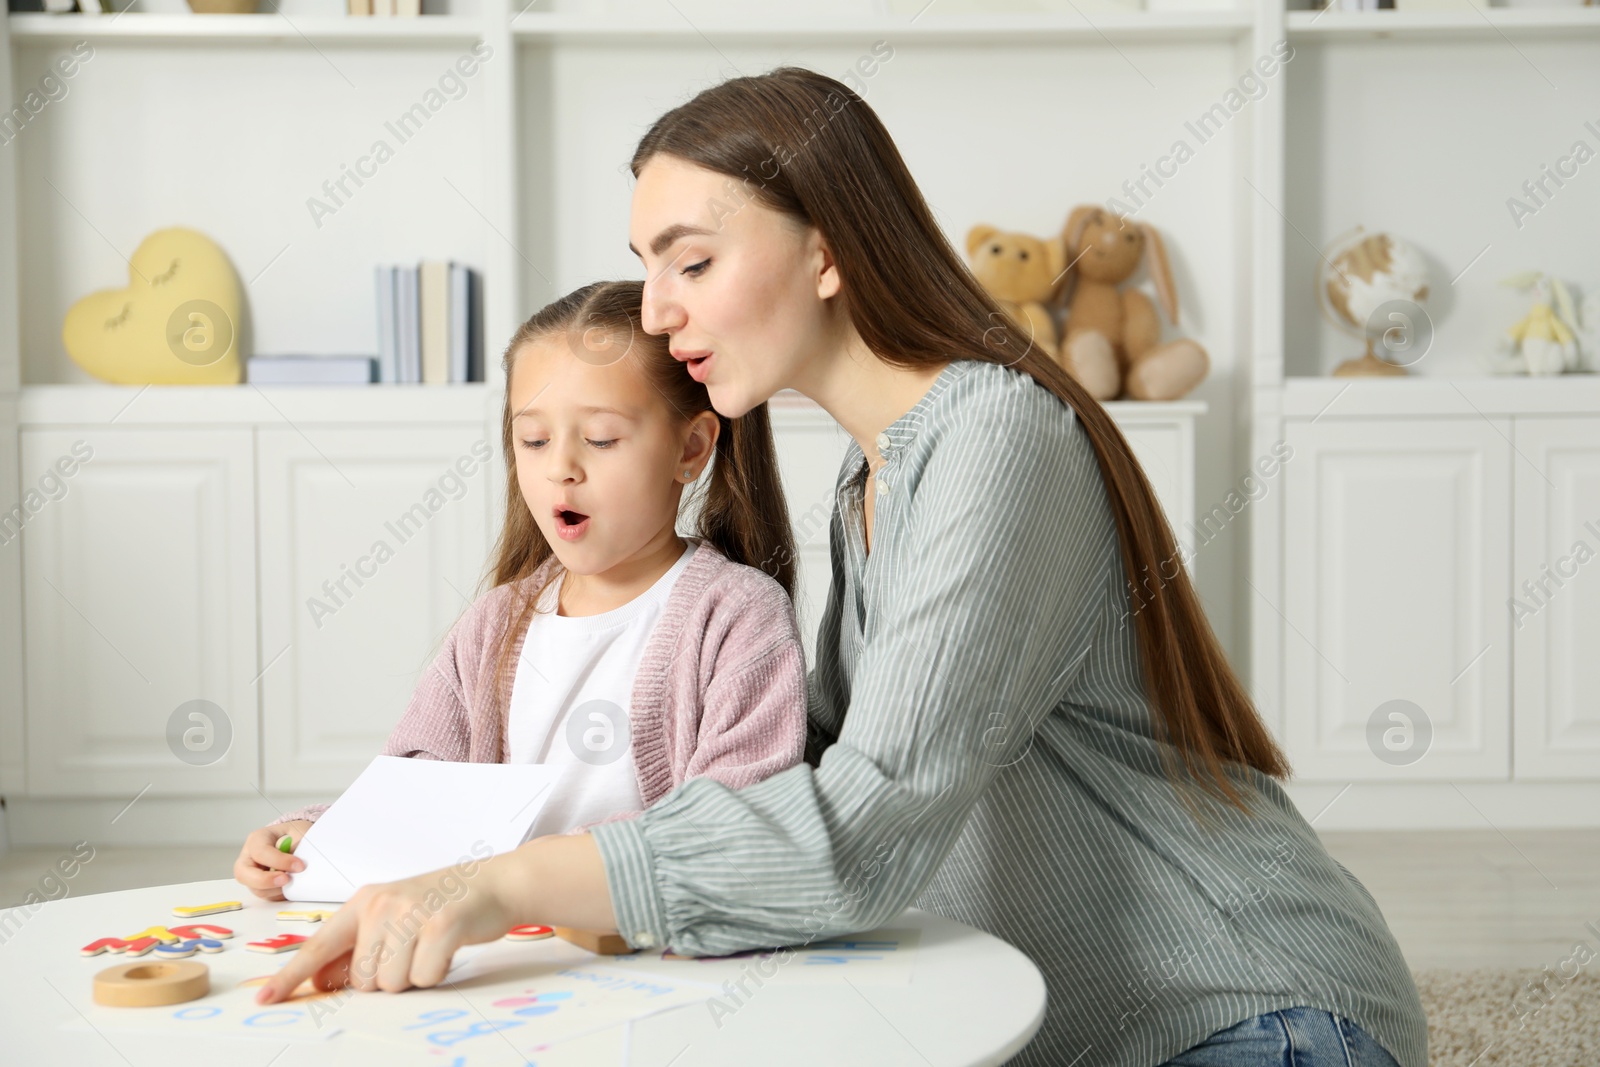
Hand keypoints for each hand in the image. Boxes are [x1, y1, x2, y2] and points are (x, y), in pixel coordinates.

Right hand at [234, 821, 311, 900]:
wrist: (298, 841)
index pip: (260, 852)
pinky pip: (267, 897)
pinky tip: (291, 885)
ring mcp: (252, 875)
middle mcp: (249, 858)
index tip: (299, 866)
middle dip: (265, 880)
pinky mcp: (260, 888)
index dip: (279, 861)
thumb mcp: (299, 833)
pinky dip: (280, 894)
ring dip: (276, 889)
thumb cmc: (296, 835)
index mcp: (257, 839)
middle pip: (243, 874)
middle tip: (286, 880)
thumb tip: (299, 867)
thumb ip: (298, 847)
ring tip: (294, 880)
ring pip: (256, 889)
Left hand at [253, 857, 515, 1004]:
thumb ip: (356, 947)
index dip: (290, 976)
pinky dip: (438, 972)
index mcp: (363, 902)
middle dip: (389, 978)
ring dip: (414, 976)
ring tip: (431, 947)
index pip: (319, 946)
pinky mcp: (441, 925)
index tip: (264, 999)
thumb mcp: (393, 918)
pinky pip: (424, 977)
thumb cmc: (441, 904)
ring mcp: (411, 913)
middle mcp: (381, 905)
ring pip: (392, 983)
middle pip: (363, 980)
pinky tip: (448, 947)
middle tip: (413, 950)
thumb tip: (321, 979)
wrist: (493, 883)